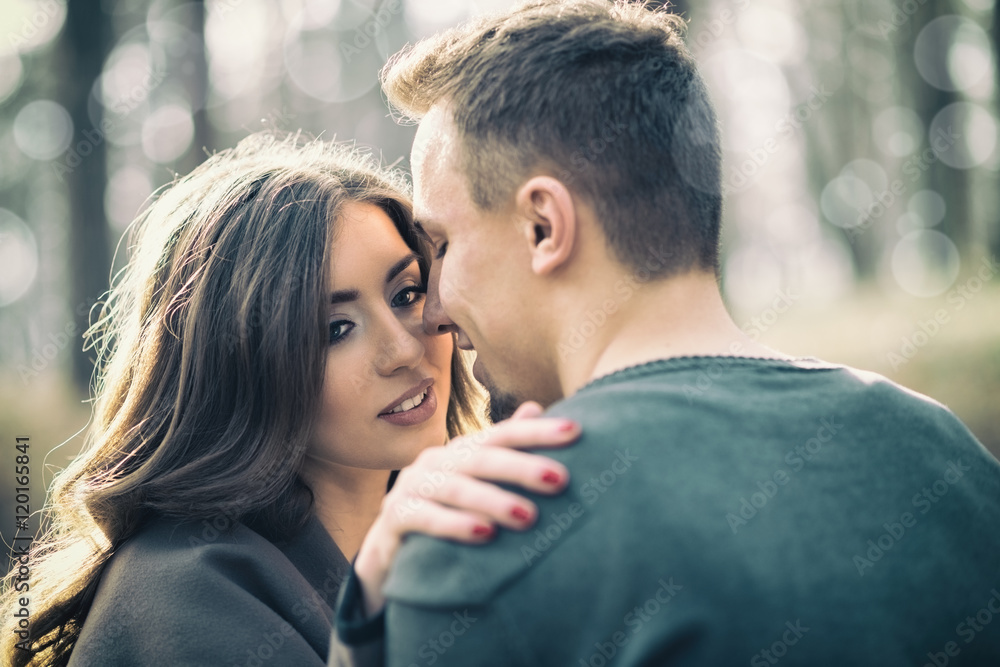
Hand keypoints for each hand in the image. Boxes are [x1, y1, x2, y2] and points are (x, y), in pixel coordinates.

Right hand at [352, 401, 578, 615]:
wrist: (392, 550)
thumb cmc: (447, 511)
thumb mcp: (477, 481)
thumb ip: (504, 449)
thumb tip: (535, 406)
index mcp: (462, 450)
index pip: (503, 435)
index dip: (537, 432)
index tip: (576, 432)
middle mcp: (437, 461)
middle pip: (482, 458)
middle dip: (522, 468)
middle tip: (560, 479)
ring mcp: (412, 485)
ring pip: (456, 488)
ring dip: (493, 501)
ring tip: (528, 517)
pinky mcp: (395, 515)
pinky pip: (425, 517)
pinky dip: (455, 524)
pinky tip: (484, 534)